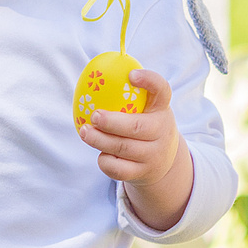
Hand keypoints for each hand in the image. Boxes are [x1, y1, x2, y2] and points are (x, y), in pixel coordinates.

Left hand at [81, 68, 191, 229]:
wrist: (162, 162)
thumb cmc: (146, 125)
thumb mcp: (147, 108)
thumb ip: (129, 94)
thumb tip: (93, 74)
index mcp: (161, 108)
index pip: (162, 90)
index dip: (149, 81)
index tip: (131, 76)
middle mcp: (162, 131)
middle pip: (136, 127)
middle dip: (111, 122)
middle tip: (94, 115)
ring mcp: (153, 154)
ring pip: (122, 148)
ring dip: (99, 140)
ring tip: (85, 132)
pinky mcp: (142, 173)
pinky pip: (118, 169)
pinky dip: (105, 161)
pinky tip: (101, 152)